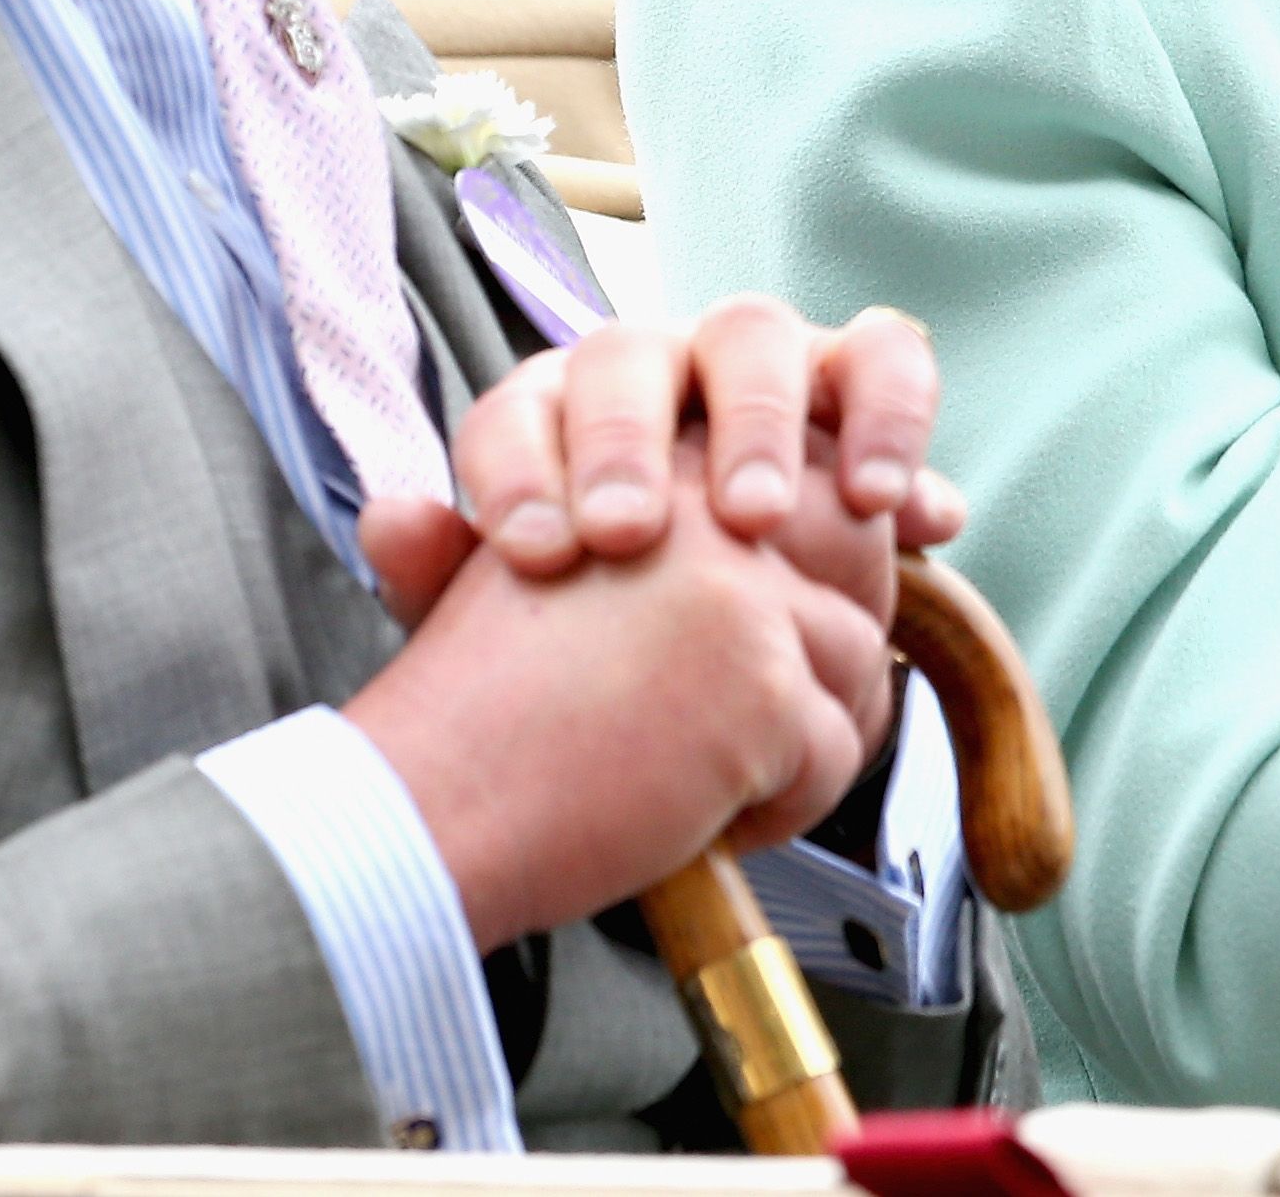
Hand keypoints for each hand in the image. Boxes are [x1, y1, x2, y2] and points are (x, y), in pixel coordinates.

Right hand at [346, 434, 897, 949]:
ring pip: (854, 664)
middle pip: (844, 570)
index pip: (799, 488)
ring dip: (796, 741)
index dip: (798, 582)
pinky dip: (781, 806)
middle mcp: (705, 503)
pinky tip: (694, 817)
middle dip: (819, 658)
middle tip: (746, 727)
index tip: (757, 650)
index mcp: (655, 463)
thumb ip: (661, 541)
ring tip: (698, 778)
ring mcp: (743, 591)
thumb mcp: (552, 569)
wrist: (425, 803)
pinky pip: (836, 751)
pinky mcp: (763, 682)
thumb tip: (818, 523)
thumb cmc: (480, 712)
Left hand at [416, 299, 962, 590]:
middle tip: (629, 535)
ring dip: (756, 421)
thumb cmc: (620, 619)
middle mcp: (657, 364)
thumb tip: (386, 520)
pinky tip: (888, 506)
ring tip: (758, 522)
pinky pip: (883, 357)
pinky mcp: (858, 371)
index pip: (518, 405)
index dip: (515, 469)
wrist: (748, 627)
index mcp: (559, 412)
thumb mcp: (533, 621)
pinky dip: (887, 417)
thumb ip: (449, 578)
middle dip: (624, 438)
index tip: (531, 555)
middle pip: (629, 353)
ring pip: (754, 333)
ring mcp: (760, 359)